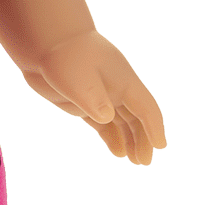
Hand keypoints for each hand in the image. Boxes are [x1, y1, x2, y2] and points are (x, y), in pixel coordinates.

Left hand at [16, 28, 167, 166]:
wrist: (43, 42)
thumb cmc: (64, 56)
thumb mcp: (78, 78)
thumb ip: (94, 98)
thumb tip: (107, 118)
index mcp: (123, 81)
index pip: (145, 107)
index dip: (154, 127)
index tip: (160, 146)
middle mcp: (116, 89)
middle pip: (137, 117)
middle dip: (143, 139)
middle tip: (144, 161)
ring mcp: (101, 95)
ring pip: (123, 122)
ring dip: (130, 139)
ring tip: (134, 160)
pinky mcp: (84, 102)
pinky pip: (104, 124)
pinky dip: (113, 136)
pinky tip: (118, 151)